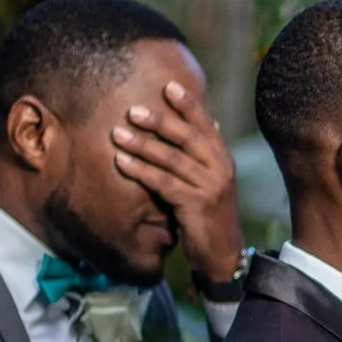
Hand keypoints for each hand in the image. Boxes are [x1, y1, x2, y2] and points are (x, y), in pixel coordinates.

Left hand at [111, 79, 245, 281]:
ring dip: (142, 144)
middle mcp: (220, 169)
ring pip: (171, 159)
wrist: (224, 255)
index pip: (206, 125)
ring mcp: (209, 187)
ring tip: (117, 134)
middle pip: (186, 137)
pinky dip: (141, 170)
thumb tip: (210, 121)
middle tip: (132, 110)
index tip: (169, 86)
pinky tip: (122, 162)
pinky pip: (163, 183)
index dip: (188, 105)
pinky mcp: (195, 205)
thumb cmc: (212, 216)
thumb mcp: (214, 181)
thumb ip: (207, 155)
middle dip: (159, 121)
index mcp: (223, 159)